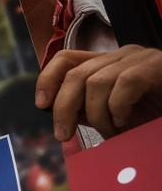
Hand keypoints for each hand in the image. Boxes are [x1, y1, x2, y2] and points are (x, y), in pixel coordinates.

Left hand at [36, 44, 161, 140]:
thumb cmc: (154, 116)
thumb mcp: (116, 116)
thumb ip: (89, 111)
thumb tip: (61, 117)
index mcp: (107, 64)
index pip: (66, 59)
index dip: (47, 79)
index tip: (40, 105)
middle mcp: (122, 55)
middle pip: (75, 74)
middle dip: (63, 107)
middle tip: (63, 135)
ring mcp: (141, 58)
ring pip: (96, 82)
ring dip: (98, 114)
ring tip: (112, 131)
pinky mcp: (158, 66)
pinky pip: (125, 84)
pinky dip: (118, 107)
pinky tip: (126, 121)